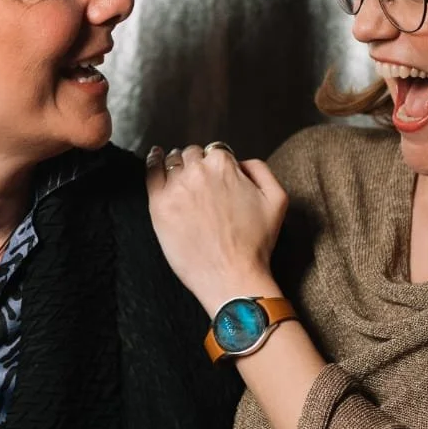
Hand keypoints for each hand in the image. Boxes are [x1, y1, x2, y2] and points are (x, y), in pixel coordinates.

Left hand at [144, 143, 288, 314]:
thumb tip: (240, 161)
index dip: (216, 165)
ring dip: (176, 166)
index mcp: (224, 165)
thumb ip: (260, 169)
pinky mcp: (159, 205)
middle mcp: (198, 171)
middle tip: (199, 184)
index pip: (215, 151)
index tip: (216, 179)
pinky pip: (151, 173)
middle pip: (191, 154)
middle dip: (196, 165)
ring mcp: (176, 187)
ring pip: (172, 162)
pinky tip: (154, 158)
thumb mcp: (277, 199)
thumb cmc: (254, 244)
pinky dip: (152, 162)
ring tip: (180, 179)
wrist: (232, 276)